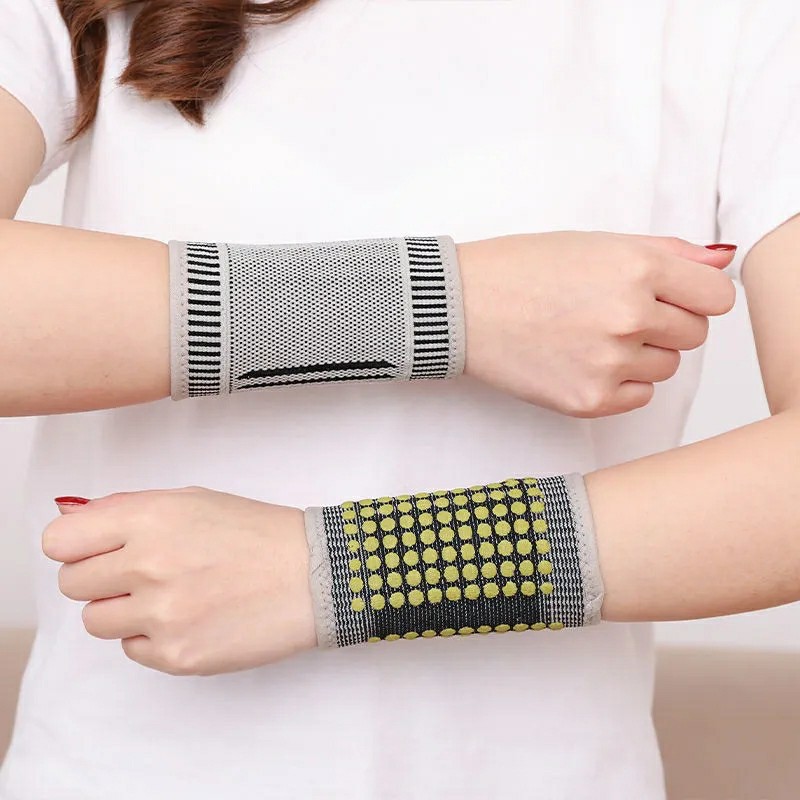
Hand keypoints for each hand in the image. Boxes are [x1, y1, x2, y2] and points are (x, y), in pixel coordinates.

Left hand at [42, 488, 315, 675]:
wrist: (314, 575)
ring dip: (123, 610)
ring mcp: (161, 616)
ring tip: (168, 597)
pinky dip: (153, 636)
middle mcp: (148, 566)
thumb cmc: (256, 533)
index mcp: (150, 518)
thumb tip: (75, 523)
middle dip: (100, 577)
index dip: (75, 546)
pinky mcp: (176, 656)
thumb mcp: (193, 501)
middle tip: (140, 572)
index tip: (94, 550)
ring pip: (96, 621)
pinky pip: (132, 649)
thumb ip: (129, 510)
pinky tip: (191, 617)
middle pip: (72, 583)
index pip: (59, 542)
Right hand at [458, 232, 736, 416]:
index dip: (695, 295)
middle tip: (615, 313)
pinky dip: (619, 382)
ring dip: (640, 354)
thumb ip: (667, 252)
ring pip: (666, 367)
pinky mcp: (589, 399)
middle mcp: (629, 316)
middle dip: (665, 323)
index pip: (718, 296)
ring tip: (590, 336)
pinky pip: (638, 396)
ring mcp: (609, 363)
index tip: (671, 296)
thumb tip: (720, 261)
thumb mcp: (594, 244)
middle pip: (694, 334)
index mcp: (636, 268)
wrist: (460, 309)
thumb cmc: (519, 270)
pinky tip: (581, 361)